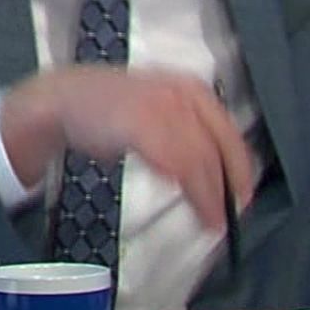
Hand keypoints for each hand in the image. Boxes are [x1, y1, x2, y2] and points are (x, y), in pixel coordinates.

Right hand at [0, 66, 255, 231]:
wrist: (64, 98)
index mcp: (192, 90)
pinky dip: (192, 190)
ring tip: (213, 219)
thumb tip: (213, 171)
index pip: (228, 132)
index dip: (240, 166)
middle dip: (228, 184)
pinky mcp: (143, 125)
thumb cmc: (113, 110)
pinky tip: (195, 204)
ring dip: (210, 194)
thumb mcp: (160, 109)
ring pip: (200, 159)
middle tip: (232, 213)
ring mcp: (164, 108)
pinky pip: (179, 164)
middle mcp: (183, 95)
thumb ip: (186, 133)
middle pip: (219, 147)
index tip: (244, 193)